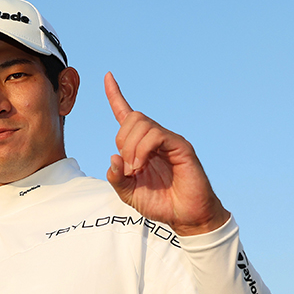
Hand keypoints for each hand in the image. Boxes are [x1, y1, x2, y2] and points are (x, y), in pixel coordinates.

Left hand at [104, 72, 229, 236]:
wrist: (185, 216)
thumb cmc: (160, 203)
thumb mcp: (128, 193)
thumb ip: (116, 177)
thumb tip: (113, 156)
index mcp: (141, 145)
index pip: (126, 114)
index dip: (115, 96)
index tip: (107, 77)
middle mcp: (156, 138)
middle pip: (132, 118)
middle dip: (122, 141)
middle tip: (129, 168)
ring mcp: (169, 140)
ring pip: (142, 124)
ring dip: (131, 148)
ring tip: (136, 170)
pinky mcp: (180, 146)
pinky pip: (156, 135)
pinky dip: (143, 150)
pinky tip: (142, 165)